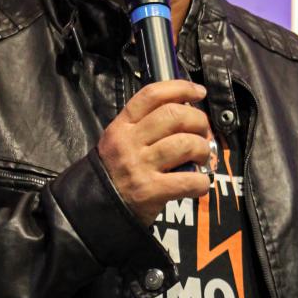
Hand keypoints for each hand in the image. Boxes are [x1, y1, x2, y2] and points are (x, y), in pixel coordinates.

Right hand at [97, 79, 211, 226]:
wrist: (94, 208)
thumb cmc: (113, 173)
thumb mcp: (119, 141)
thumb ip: (144, 125)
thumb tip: (184, 112)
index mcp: (122, 126)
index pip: (152, 95)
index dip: (181, 88)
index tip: (198, 92)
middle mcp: (129, 143)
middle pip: (174, 115)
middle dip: (198, 121)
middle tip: (203, 132)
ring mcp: (140, 167)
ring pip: (185, 144)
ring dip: (202, 149)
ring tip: (201, 157)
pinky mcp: (150, 191)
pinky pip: (188, 180)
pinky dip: (201, 181)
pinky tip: (199, 183)